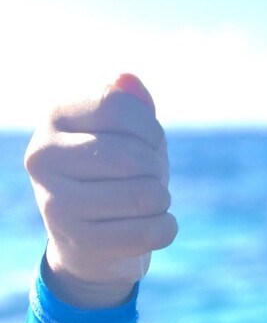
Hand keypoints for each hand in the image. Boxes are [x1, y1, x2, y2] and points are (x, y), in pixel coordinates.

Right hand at [24, 74, 175, 308]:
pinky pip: (149, 232)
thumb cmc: (115, 175)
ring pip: (144, 196)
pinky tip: (154, 225)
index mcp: (55, 117)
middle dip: (156, 169)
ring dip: (162, 200)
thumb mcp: (127, 135)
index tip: (149, 143)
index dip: (149, 128)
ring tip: (149, 203)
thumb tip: (127, 80)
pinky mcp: (78, 242)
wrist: (91, 241)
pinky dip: (166, 228)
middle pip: (132, 156)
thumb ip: (132, 107)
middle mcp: (44, 156)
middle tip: (149, 179)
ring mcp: (55, 202)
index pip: (117, 106)